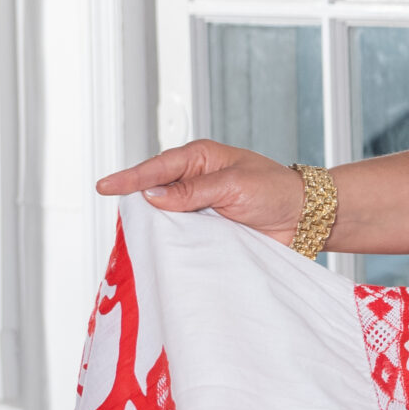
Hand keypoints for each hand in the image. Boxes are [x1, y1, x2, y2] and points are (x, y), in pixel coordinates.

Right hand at [97, 139, 307, 245]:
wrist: (304, 217)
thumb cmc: (275, 190)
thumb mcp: (234, 186)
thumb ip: (193, 192)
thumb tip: (152, 196)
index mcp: (200, 158)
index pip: (158, 167)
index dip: (129, 178)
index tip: (104, 186)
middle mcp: (195, 180)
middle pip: (155, 191)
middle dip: (135, 202)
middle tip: (115, 215)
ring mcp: (199, 207)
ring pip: (165, 217)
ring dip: (154, 227)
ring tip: (131, 236)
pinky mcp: (207, 230)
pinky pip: (181, 236)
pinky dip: (171, 242)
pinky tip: (158, 251)